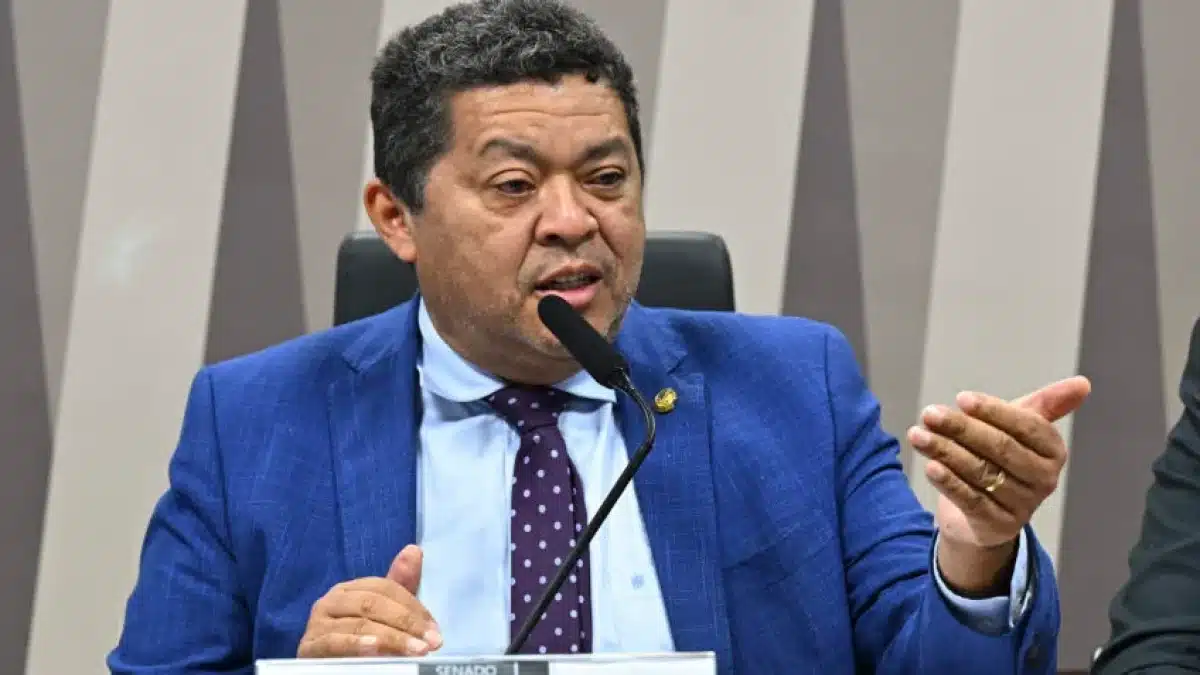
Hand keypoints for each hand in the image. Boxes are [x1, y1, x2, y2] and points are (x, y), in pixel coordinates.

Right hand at [297, 545, 442, 657]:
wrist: (330, 670)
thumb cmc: (358, 643)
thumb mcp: (383, 616)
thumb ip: (399, 587)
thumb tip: (414, 550)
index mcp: (348, 590)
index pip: (384, 588)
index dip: (412, 607)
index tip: (434, 630)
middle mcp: (330, 602)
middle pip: (372, 603)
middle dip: (406, 622)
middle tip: (430, 642)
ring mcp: (317, 624)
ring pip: (358, 624)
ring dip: (391, 638)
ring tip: (415, 650)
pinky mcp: (309, 647)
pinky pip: (334, 642)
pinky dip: (356, 644)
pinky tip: (376, 647)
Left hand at [908, 376, 1090, 550]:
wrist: (982, 514)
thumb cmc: (1001, 459)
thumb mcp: (1019, 428)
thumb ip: (1045, 404)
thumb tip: (1083, 383)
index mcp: (1054, 451)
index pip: (1026, 426)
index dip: (993, 411)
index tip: (962, 398)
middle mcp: (1043, 479)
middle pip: (1000, 448)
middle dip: (962, 428)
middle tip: (930, 414)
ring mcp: (1023, 505)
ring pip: (981, 472)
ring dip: (945, 451)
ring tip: (918, 435)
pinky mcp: (998, 525)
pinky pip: (971, 499)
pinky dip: (949, 482)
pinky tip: (930, 466)